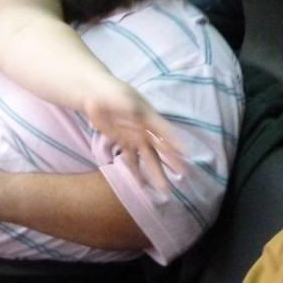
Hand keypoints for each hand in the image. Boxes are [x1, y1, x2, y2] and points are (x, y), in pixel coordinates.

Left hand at [82, 76, 181, 191]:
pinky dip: (136, 171)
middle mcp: (145, 129)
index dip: (175, 141)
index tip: (186, 153)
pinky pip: (132, 159)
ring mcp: (135, 137)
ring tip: (164, 190)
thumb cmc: (113, 93)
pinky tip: (142, 184)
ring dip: (156, 172)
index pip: (164, 130)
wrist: (96, 94)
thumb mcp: (124, 99)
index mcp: (148, 116)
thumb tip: (139, 121)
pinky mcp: (124, 142)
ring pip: (148, 157)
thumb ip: (132, 110)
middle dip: (172, 161)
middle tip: (183, 174)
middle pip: (160, 148)